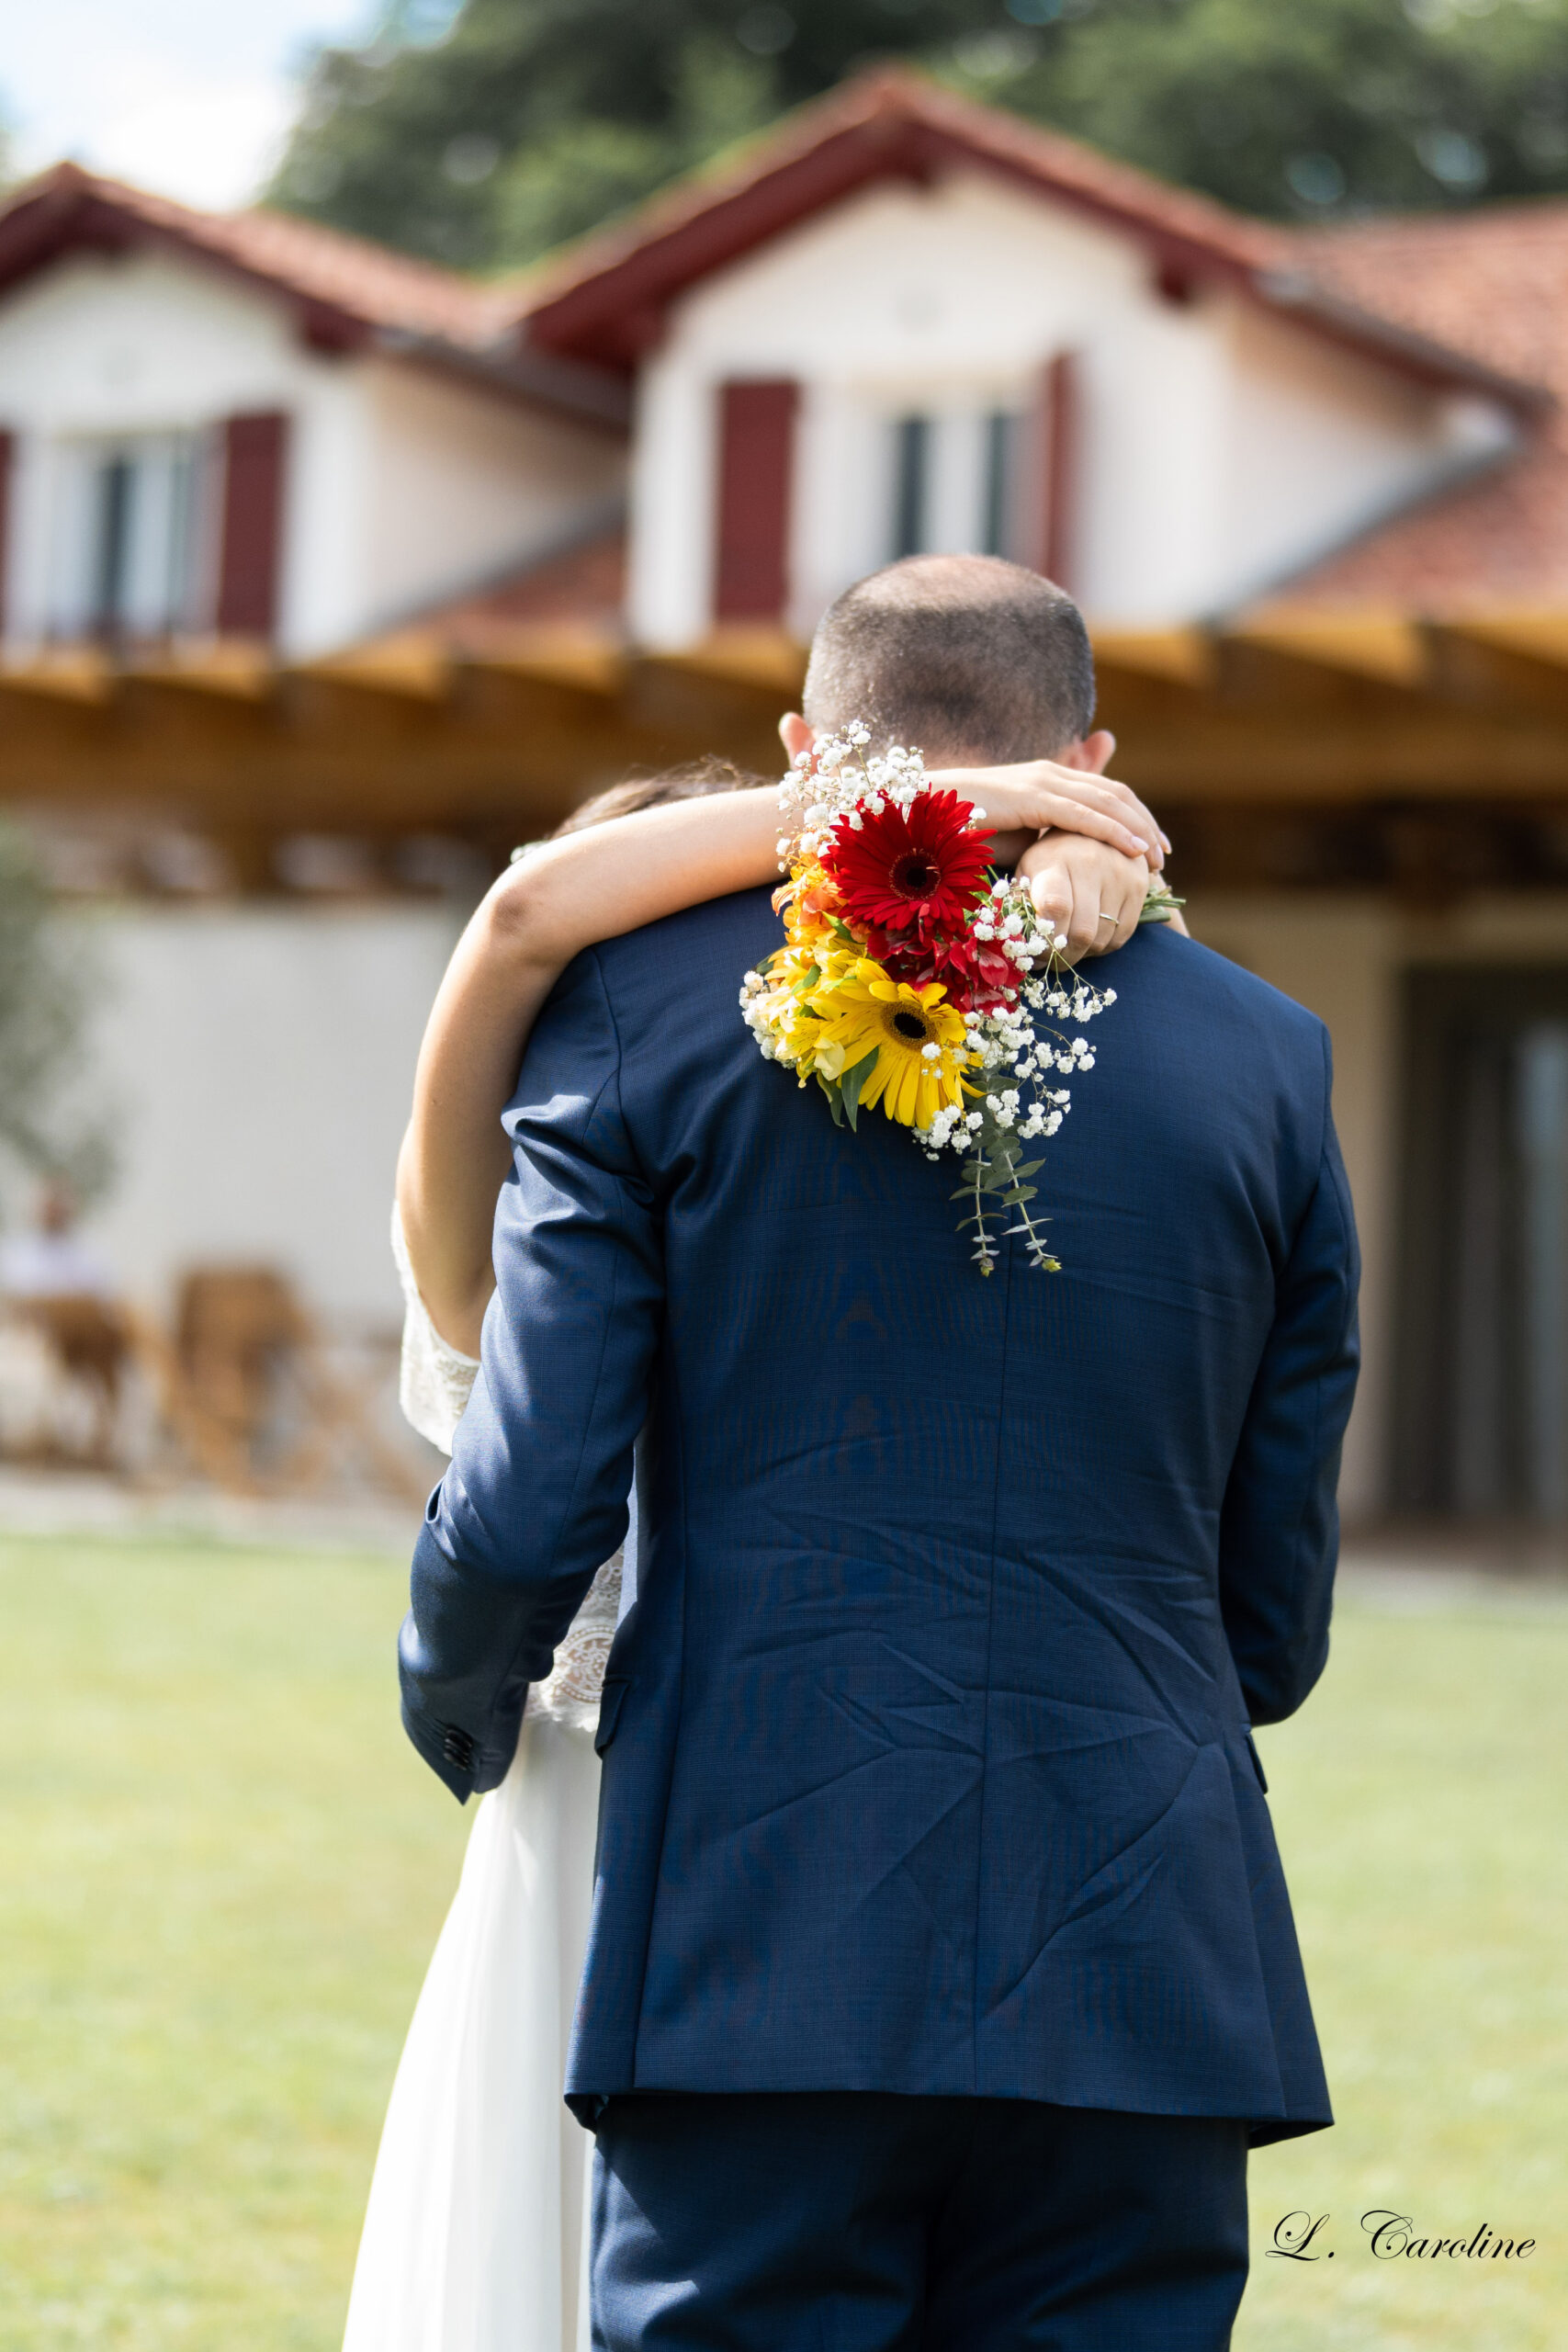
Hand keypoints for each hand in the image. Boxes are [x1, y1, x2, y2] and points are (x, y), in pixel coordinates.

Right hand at [925, 760, 1167, 869]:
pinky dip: (1113, 831)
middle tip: (1165, 856)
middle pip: (1115, 795)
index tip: (1153, 847)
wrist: (919, 815)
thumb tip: (1063, 871)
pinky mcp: (1031, 797)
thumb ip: (1040, 844)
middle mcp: (1050, 774)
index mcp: (1047, 781)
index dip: (1134, 817)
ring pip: (1107, 802)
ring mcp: (1041, 782)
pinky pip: (1083, 814)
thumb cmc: (959, 831)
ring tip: (1157, 857)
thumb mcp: (1010, 838)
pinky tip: (1133, 850)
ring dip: (1138, 829)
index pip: (1105, 794)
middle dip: (1144, 824)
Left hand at [1019, 833, 1148, 962]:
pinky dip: (1103, 947)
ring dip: (1083, 954)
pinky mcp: (1140, 884)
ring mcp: (1120, 874)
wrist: (1090, 827)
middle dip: (1063, 957)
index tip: (1035, 954)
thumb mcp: (1027, 872)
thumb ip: (1021, 905)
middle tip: (1050, 962)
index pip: (1055, 908)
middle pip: (1082, 931)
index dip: (1046, 941)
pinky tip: (1088, 940)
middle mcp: (1092, 863)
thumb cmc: (1049, 858)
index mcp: (1056, 860)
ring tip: (1067, 948)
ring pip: (1102, 938)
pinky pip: (1122, 935)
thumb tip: (1021, 948)